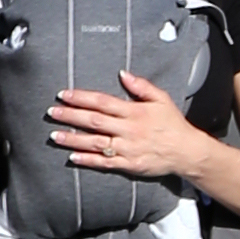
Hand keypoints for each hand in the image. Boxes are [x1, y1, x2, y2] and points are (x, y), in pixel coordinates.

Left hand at [48, 72, 205, 180]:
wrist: (186, 151)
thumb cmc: (173, 124)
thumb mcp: (161, 98)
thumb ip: (141, 86)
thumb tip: (122, 73)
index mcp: (134, 111)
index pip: (102, 102)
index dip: (81, 98)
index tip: (64, 95)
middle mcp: (128, 129)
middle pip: (94, 121)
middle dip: (70, 116)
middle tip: (52, 112)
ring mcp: (127, 148)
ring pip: (95, 143)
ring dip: (73, 138)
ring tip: (54, 135)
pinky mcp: (129, 164)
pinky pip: (105, 162)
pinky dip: (88, 160)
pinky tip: (72, 156)